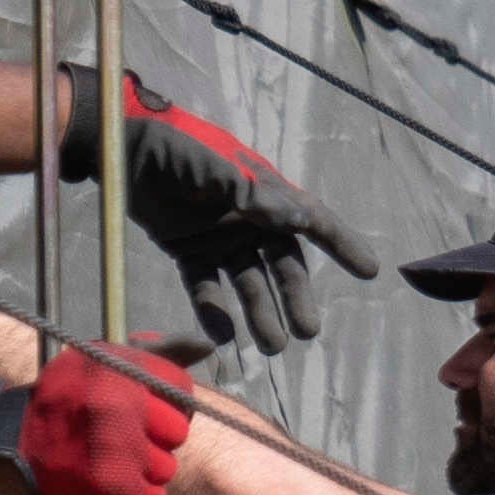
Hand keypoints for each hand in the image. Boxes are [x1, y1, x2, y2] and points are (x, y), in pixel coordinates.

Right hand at [0, 340, 203, 494]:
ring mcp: (120, 449)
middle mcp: (123, 407)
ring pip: (166, 469)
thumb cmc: (55, 405)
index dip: (171, 407)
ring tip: (114, 464)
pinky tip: (114, 489)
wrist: (6, 448)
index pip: (180, 391)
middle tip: (130, 443)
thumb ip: (143, 358)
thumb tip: (203, 347)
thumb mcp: (92, 363)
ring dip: (145, 472)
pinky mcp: (114, 488)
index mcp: (120, 372)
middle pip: (178, 433)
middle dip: (158, 440)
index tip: (154, 416)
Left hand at [108, 88, 368, 352]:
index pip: (313, 222)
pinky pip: (206, 286)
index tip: (370, 271)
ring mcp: (220, 238)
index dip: (342, 244)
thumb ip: (259, 195)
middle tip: (306, 332)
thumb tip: (302, 219)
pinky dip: (214, 311)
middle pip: (282, 266)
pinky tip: (222, 335)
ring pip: (248, 284)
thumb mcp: (221, 167)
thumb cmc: (180, 148)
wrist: (123, 149)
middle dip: (296, 299)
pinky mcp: (188, 251)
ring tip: (272, 346)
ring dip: (261, 314)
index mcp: (267, 194)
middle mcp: (250, 220)